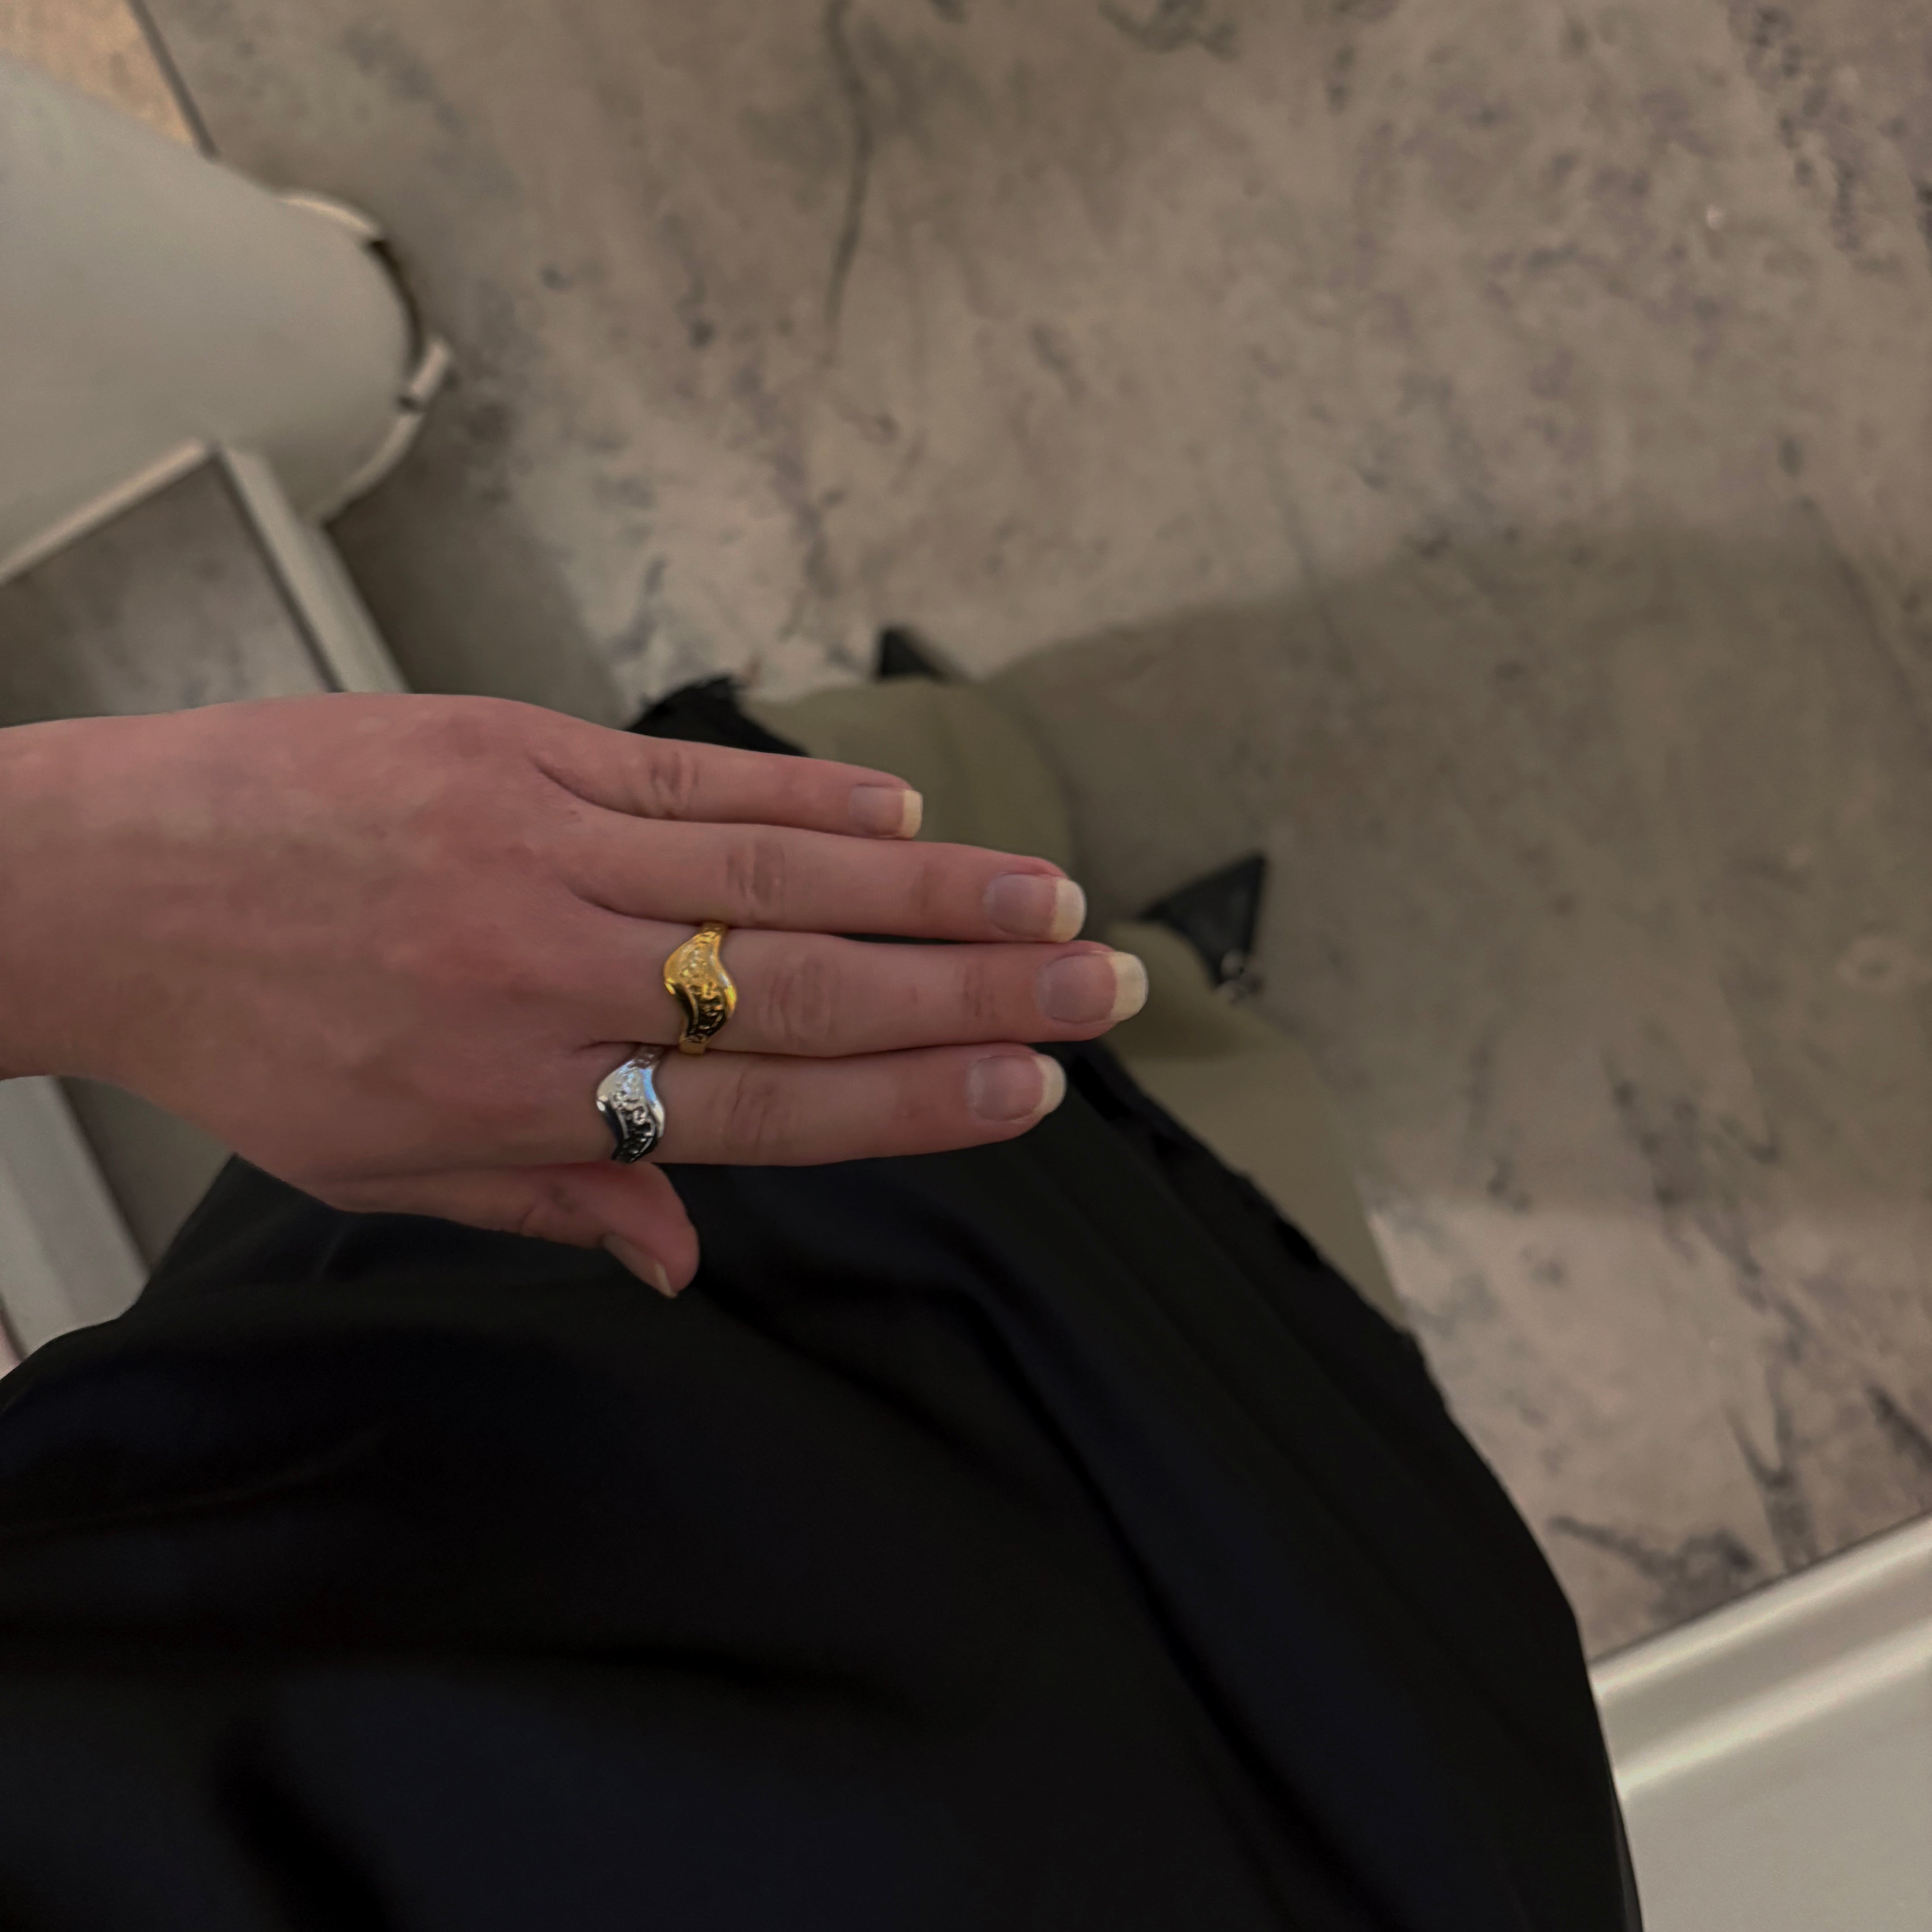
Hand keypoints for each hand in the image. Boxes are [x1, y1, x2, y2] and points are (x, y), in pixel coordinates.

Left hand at [0, 696, 1145, 1291]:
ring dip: (931, 887)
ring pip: (776, 874)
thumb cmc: (244, 1032)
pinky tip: (906, 807)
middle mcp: (555, 973)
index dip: (912, 1098)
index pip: (769, 1107)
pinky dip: (808, 793)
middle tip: (1101, 989)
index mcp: (529, 1093)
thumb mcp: (383, 1166)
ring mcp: (542, 847)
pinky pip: (689, 777)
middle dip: (974, 991)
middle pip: (807, 987)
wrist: (103, 882)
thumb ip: (554, 1202)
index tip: (1026, 1088)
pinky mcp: (516, 750)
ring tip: (1048, 899)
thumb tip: (683, 1262)